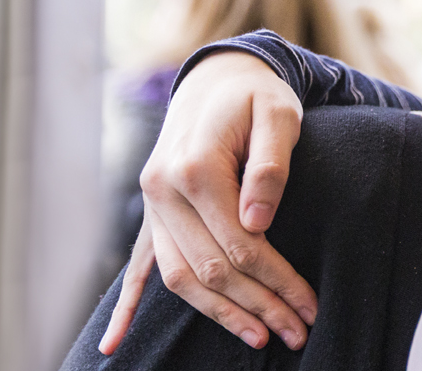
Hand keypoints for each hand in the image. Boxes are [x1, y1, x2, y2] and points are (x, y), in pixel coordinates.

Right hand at [102, 50, 318, 351]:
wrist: (219, 78)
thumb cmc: (257, 96)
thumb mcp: (279, 114)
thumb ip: (271, 165)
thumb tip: (258, 220)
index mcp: (195, 168)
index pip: (240, 244)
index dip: (277, 280)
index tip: (309, 305)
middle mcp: (164, 191)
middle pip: (211, 268)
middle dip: (258, 305)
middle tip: (298, 332)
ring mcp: (153, 205)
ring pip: (179, 277)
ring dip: (219, 313)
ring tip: (260, 338)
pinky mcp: (153, 213)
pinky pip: (138, 266)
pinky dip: (125, 307)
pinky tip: (112, 344)